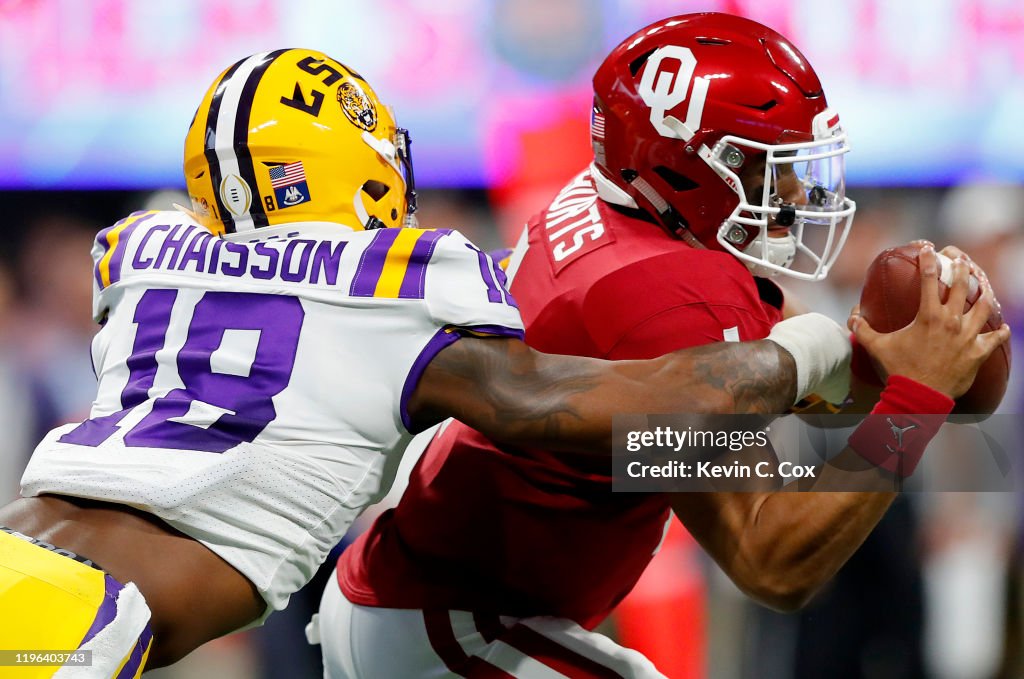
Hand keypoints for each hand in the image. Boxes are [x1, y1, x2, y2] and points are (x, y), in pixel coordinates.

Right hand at [847, 244, 1009, 397]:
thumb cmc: (899, 369)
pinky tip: (1004, 327)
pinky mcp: (978, 352)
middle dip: (962, 268)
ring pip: (984, 307)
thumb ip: (863, 329)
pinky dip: (1001, 332)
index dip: (928, 259)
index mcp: (928, 316)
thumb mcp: (877, 347)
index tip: (928, 248)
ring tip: (985, 286)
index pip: (928, 278)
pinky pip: (995, 338)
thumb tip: (852, 317)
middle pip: (962, 285)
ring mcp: (967, 336)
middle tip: (961, 260)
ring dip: (985, 293)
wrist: (919, 395)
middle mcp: (951, 321)